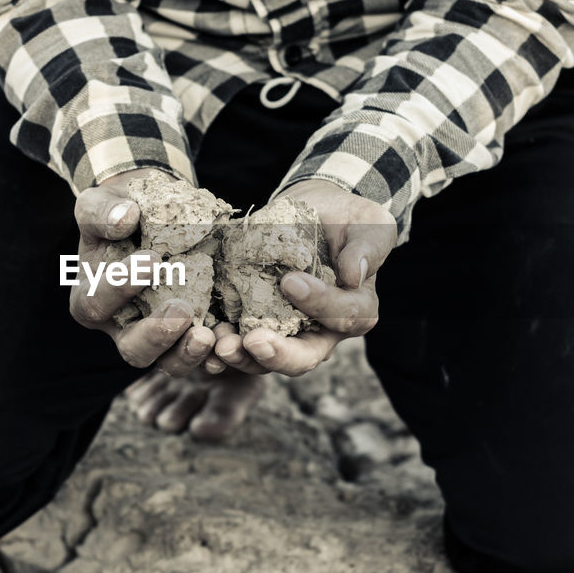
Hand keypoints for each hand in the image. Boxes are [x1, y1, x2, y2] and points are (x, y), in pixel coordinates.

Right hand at [70, 168, 216, 374]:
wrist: (154, 217)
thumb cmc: (121, 212)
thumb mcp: (99, 204)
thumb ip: (102, 211)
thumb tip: (124, 218)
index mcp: (91, 299)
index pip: (97, 303)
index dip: (121, 286)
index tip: (152, 259)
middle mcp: (122, 327)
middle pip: (133, 349)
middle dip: (156, 334)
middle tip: (181, 309)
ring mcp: (158, 338)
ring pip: (168, 362)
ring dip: (187, 353)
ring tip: (207, 335)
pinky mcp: (190, 336)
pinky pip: (202, 356)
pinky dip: (216, 353)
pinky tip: (228, 341)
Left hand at [213, 179, 395, 376]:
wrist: (315, 213)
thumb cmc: (349, 221)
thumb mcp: (369, 226)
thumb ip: (366, 249)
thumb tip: (354, 275)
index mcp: (354, 313)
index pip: (343, 318)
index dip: (320, 304)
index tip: (291, 281)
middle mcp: (320, 332)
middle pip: (302, 357)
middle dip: (276, 354)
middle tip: (253, 341)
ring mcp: (284, 331)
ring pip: (265, 359)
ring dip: (241, 356)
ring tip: (220, 345)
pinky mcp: (254, 320)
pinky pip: (237, 341)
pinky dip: (220, 343)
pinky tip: (204, 336)